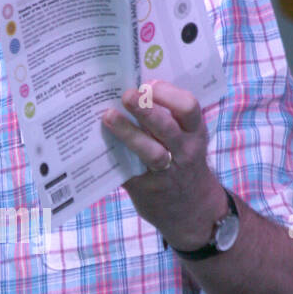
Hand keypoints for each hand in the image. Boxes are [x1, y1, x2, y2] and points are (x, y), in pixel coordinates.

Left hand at [101, 81, 224, 246]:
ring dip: (129, 133)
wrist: (193, 208)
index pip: (189, 107)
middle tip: (127, 95)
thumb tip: (130, 91)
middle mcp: (184, 151)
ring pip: (151, 152)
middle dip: (146, 109)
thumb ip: (168, 118)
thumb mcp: (187, 138)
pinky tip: (98, 147)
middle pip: (167, 127)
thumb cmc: (183, 161)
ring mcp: (167, 173)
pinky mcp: (148, 190)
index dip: (168, 94)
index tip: (148, 85)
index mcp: (194, 132)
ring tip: (109, 116)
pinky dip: (115, 159)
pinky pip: (130, 172)